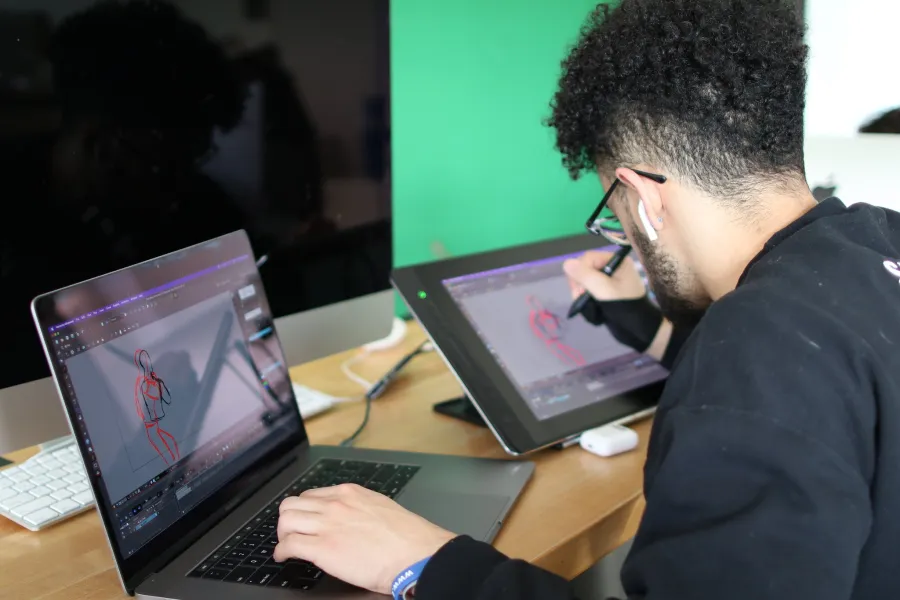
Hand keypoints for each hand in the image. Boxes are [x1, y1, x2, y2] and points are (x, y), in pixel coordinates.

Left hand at [275, 484, 455, 594]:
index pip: (313, 494)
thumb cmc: (407, 537)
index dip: (306, 509)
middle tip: (291, 532)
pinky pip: (288, 545)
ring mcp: (327, 525)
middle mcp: (334, 504)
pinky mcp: (322, 548)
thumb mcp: (381, 508)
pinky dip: (281, 552)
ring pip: (285, 521)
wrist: (414, 554)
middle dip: (288, 519)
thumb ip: (361, 509)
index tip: (306, 519)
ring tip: (286, 544)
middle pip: (292, 504)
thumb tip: (353, 520)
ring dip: (282, 534)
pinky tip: (284, 557)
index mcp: (350, 493)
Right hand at [563, 250, 645, 300]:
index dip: (580, 272)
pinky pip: (587, 288)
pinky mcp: (604, 290)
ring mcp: (608, 279)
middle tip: (580, 298)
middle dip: (579, 283)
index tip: (579, 290)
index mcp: (616, 262)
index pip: (589, 258)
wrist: (639, 329)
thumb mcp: (604, 291)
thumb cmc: (625, 307)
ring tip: (585, 304)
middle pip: (584, 267)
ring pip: (583, 279)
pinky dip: (584, 297)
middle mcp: (612, 267)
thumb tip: (566, 263)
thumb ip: (585, 276)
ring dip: (581, 292)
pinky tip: (588, 306)